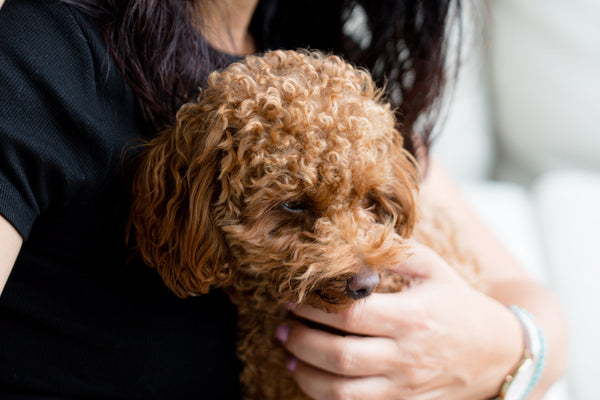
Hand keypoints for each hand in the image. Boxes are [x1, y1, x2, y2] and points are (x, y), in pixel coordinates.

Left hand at [277, 241, 523, 399]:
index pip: (351, 315)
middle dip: (301, 341)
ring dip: (306, 374)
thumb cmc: (459, 305)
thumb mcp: (433, 269)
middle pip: (340, 356)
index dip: (314, 307)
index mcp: (413, 317)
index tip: (292, 298)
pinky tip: (312, 380)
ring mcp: (405, 387)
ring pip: (343, 391)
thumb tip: (350, 242)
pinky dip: (327, 397)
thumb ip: (394, 253)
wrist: (497, 353)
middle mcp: (407, 356)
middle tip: (281, 326)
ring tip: (288, 354)